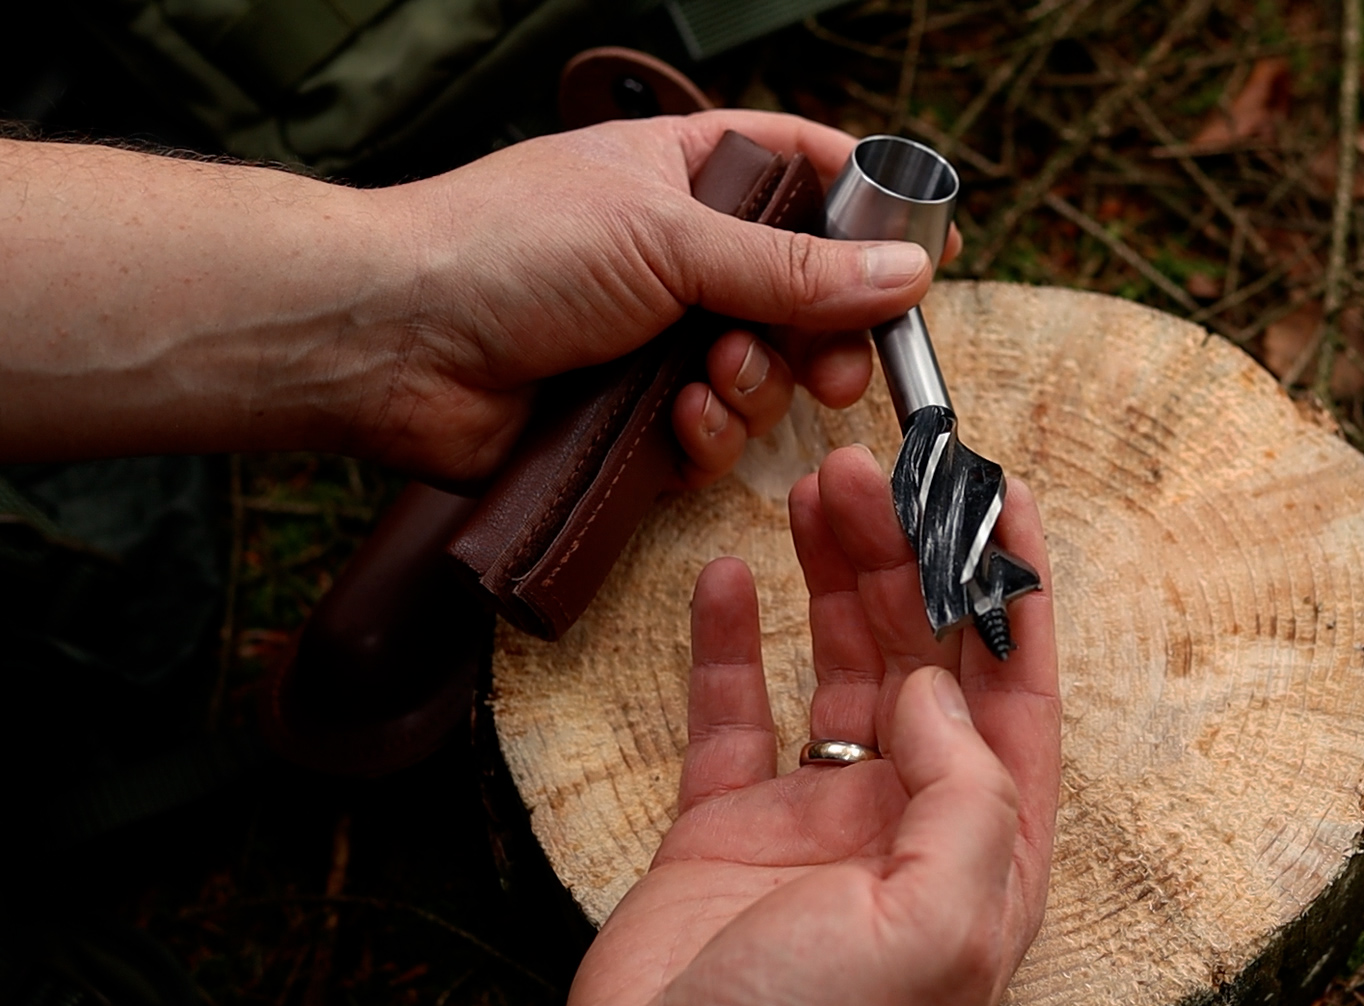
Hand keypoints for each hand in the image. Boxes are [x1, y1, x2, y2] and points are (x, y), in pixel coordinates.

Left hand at [364, 111, 960, 481]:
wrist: (393, 344)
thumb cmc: (510, 249)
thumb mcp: (669, 238)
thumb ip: (793, 268)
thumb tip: (907, 273)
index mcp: (685, 173)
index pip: (805, 172)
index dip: (871, 209)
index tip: (932, 248)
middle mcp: (679, 254)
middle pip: (804, 293)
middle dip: (825, 334)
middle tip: (839, 364)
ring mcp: (657, 337)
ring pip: (764, 374)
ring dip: (753, 388)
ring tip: (708, 383)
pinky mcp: (633, 417)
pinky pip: (713, 437)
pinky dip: (704, 437)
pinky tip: (671, 426)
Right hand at [557, 446, 1059, 1005]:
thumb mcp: (940, 925)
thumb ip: (964, 794)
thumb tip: (937, 689)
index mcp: (982, 853)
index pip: (1015, 696)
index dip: (1013, 594)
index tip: (1001, 498)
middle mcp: (907, 826)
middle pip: (921, 660)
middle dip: (905, 561)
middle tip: (870, 472)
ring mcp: (813, 822)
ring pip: (832, 667)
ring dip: (828, 578)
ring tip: (812, 492)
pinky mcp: (722, 827)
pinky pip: (729, 713)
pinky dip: (726, 641)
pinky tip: (724, 574)